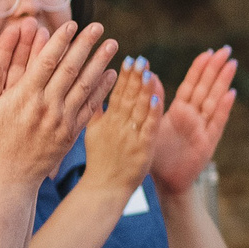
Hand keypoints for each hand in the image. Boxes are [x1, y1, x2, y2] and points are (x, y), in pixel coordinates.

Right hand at [0, 20, 118, 190]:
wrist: (8, 180)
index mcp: (24, 97)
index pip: (46, 61)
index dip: (60, 41)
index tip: (72, 24)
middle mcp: (46, 106)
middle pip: (71, 69)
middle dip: (86, 45)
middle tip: (99, 26)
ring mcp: (61, 120)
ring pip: (85, 86)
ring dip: (101, 63)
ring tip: (113, 44)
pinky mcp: (71, 133)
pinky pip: (91, 108)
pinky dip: (102, 90)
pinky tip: (112, 75)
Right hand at [84, 58, 165, 197]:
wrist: (104, 189)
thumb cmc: (99, 161)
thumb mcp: (90, 133)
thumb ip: (94, 111)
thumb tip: (91, 88)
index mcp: (106, 121)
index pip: (116, 93)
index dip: (124, 76)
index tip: (129, 58)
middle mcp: (117, 126)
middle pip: (127, 97)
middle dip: (135, 77)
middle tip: (140, 58)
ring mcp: (130, 137)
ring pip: (138, 108)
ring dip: (144, 89)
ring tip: (148, 70)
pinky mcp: (142, 148)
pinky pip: (149, 127)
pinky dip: (153, 112)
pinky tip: (158, 98)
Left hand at [151, 47, 238, 193]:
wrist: (166, 182)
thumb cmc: (157, 156)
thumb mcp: (150, 125)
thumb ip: (152, 101)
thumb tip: (150, 75)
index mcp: (179, 111)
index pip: (191, 84)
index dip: (200, 68)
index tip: (209, 52)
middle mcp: (193, 116)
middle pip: (206, 88)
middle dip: (216, 69)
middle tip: (226, 49)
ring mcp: (202, 128)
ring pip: (214, 100)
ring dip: (222, 82)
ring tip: (231, 64)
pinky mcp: (208, 142)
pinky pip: (217, 122)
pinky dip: (223, 108)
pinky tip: (230, 94)